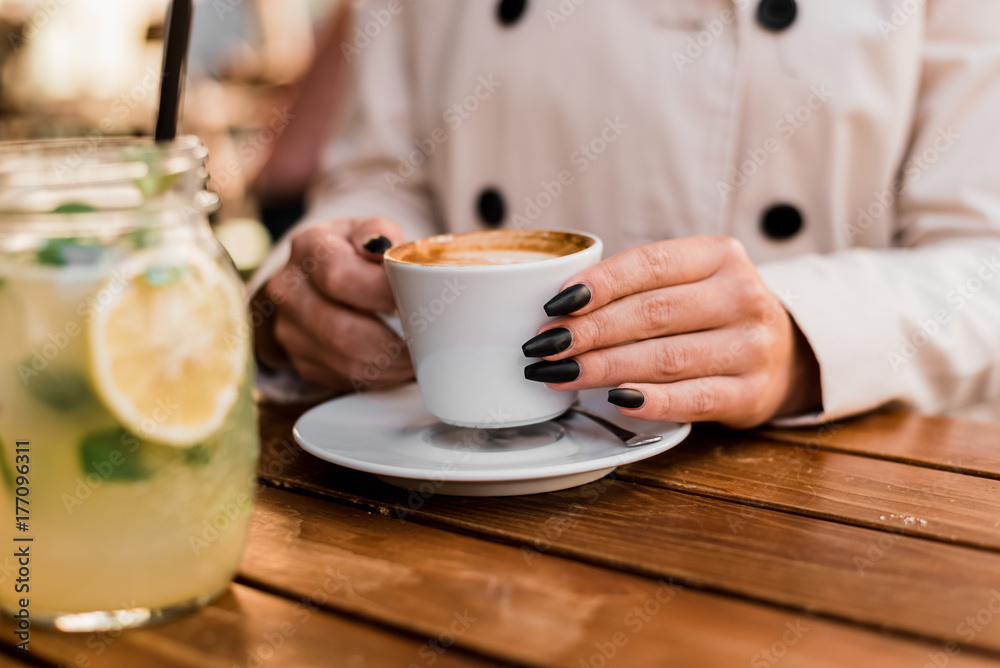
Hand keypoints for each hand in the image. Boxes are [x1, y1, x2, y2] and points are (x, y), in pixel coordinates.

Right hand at [253, 218, 414, 392]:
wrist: (317, 280)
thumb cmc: (355, 253)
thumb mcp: (369, 230)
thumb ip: (382, 232)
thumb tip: (384, 245)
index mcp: (308, 248)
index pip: (339, 277)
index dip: (382, 294)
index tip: (414, 300)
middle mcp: (289, 290)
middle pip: (340, 330)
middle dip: (391, 342)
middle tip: (425, 343)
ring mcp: (290, 330)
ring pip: (345, 362)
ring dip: (390, 366)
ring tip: (417, 357)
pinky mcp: (302, 362)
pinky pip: (346, 378)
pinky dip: (380, 376)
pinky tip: (396, 364)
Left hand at [521, 236, 820, 427]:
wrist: (785, 355)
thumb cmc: (713, 314)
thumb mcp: (690, 281)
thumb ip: (639, 286)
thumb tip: (559, 307)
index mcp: (720, 256)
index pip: (650, 264)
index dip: (599, 283)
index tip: (554, 302)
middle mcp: (742, 297)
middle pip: (651, 313)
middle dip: (588, 331)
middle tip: (542, 345)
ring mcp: (751, 347)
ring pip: (665, 357)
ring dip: (603, 367)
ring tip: (559, 373)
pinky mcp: (750, 393)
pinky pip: (691, 398)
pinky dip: (649, 401)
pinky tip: (614, 400)